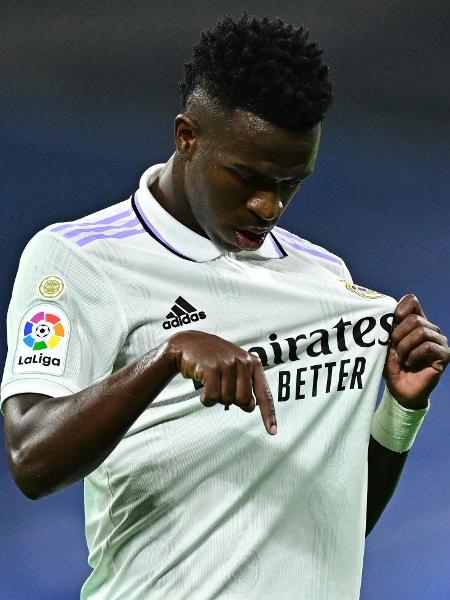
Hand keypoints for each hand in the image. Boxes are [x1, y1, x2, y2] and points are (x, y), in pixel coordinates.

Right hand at [167, 330, 276, 434]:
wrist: (189, 343)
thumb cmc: (214, 359)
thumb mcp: (234, 368)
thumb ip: (245, 386)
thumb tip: (250, 407)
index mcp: (253, 363)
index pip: (264, 393)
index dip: (269, 414)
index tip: (273, 431)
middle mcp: (243, 362)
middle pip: (243, 401)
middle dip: (231, 401)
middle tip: (221, 388)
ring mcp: (227, 364)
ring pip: (227, 400)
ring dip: (216, 398)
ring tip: (211, 384)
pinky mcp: (212, 368)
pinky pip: (213, 397)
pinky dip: (207, 400)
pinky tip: (202, 392)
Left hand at [383, 294, 449, 408]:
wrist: (400, 390)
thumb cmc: (392, 367)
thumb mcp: (386, 345)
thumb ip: (388, 329)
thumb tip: (385, 313)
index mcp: (415, 322)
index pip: (412, 300)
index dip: (400, 309)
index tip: (392, 322)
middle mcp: (430, 329)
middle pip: (414, 319)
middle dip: (398, 335)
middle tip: (395, 349)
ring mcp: (439, 341)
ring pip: (421, 332)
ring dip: (405, 347)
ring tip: (401, 358)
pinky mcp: (445, 355)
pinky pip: (428, 347)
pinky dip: (414, 355)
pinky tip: (409, 363)